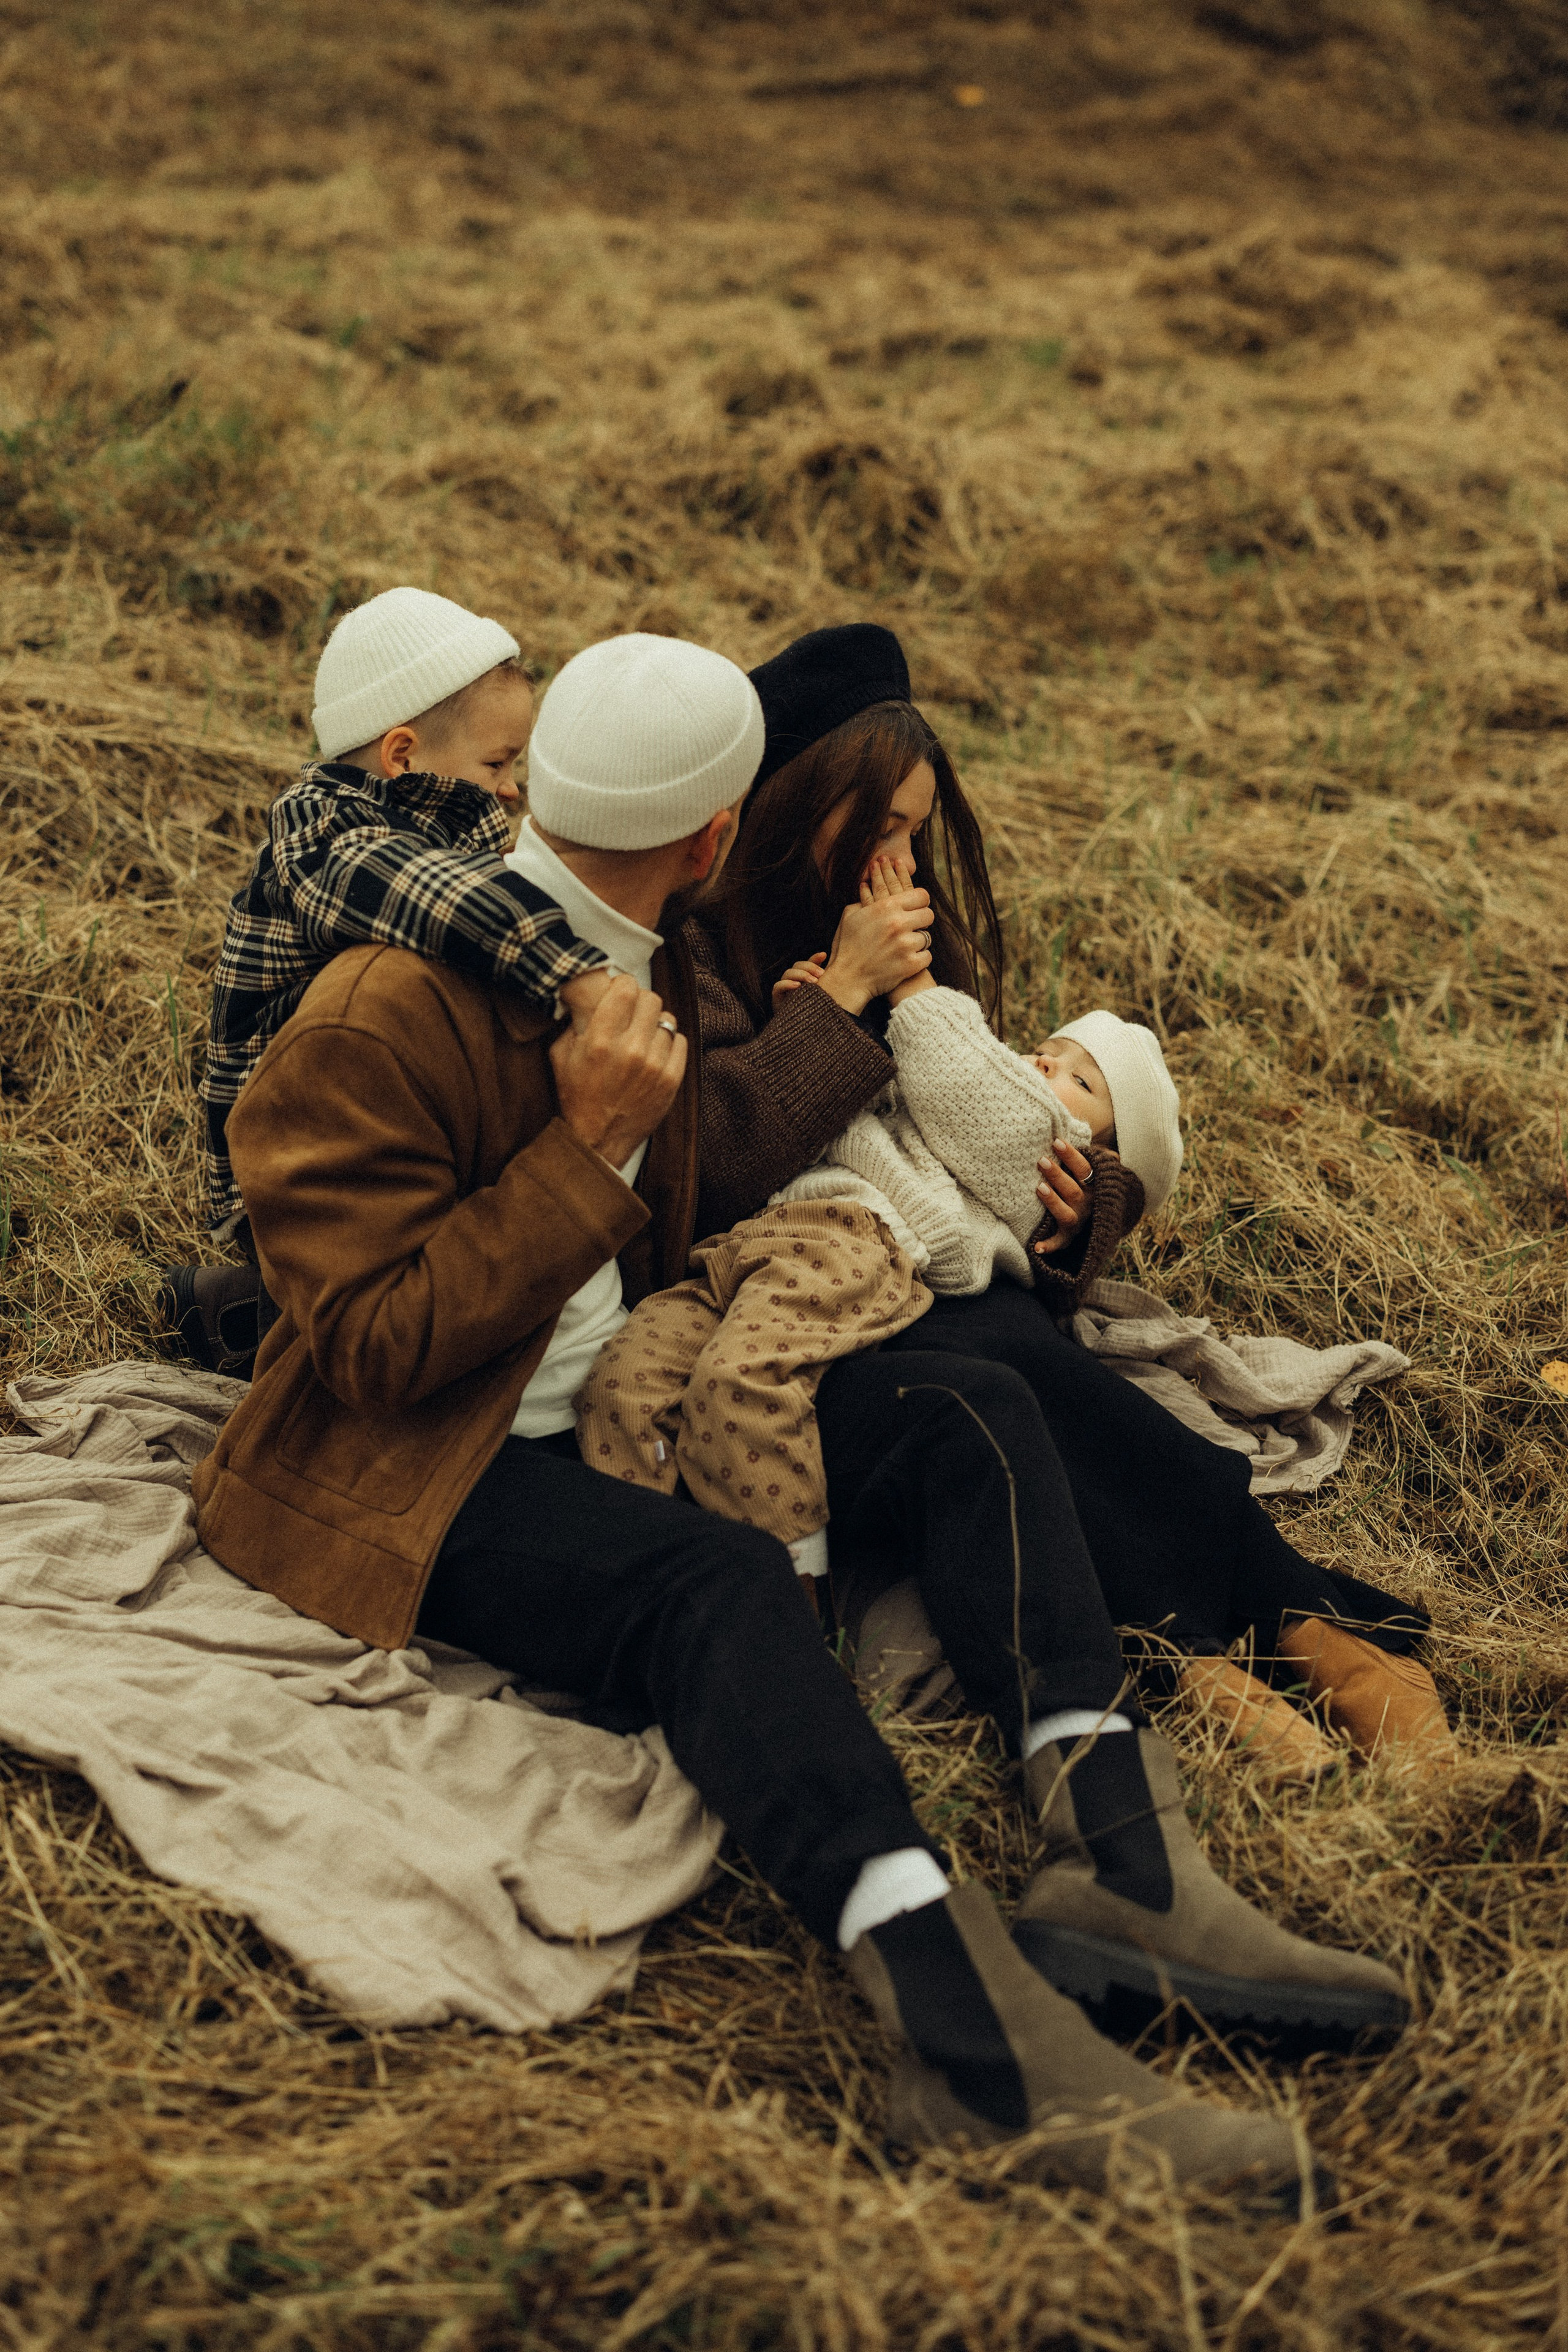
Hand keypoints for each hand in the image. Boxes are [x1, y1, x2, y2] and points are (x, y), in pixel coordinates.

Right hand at [550, 972, 685, 1168]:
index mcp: (599, 1040)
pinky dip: (669, 1042)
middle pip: (651, 999)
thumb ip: (575, 1022)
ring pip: (667, 1020)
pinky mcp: (671, 1080)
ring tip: (642, 1036)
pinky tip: (654, 1051)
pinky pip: (680, 1041)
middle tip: (632, 1012)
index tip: (621, 991)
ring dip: (654, 1024)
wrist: (597, 1139)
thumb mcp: (561, 1055)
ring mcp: (654, 1066)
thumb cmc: (577, 1096)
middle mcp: (630, 1050)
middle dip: (641, 1002)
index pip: (626, 988)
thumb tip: (588, 994)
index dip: (625, 984)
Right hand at [771, 952, 827, 1012]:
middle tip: (821, 975)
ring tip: (813, 982)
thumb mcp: (823, 996)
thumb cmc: (815, 1014)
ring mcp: (784, 991)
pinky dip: (787, 984)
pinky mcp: (777, 1000)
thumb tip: (830, 963)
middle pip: (796, 966)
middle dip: (809, 967)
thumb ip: (825, 982)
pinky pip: (778, 987)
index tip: (824, 955)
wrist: (804, 1034)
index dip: (814, 958)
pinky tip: (797, 986)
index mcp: (803, 980)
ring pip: (787, 973)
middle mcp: (792, 982)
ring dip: (800, 975)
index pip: (806, 964)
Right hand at [818, 854, 932, 1015]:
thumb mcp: (851, 915)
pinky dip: (919, 958)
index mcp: (886, 907)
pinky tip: (906, 959)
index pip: (921, 895)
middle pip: (929, 915)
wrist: (847, 979)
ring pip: (927, 937)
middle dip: (921, 921)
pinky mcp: (911, 964)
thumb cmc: (847, 946)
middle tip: (912, 928)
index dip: (919, 902)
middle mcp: (898, 923)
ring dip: (917, 942)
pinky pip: (927, 956)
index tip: (916, 908)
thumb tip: (872, 886)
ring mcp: (906, 944)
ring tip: (903, 947)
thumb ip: (867, 899)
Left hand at [1034, 1140, 1093, 1255]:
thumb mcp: (1087, 1168)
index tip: (1056, 1141)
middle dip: (1058, 1175)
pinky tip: (1036, 1247)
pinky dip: (1049, 1246)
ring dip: (1054, 1202)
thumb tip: (1068, 1119)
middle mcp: (1088, 1204)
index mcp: (1094, 1185)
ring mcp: (1079, 1221)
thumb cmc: (1083, 1184)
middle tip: (1041, 1161)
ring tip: (1039, 1188)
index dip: (1071, 1155)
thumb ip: (1081, 1152)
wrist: (1099, 1219)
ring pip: (1068, 1214)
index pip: (1084, 1168)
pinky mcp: (1068, 1236)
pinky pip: (1059, 1243)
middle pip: (1074, 1190)